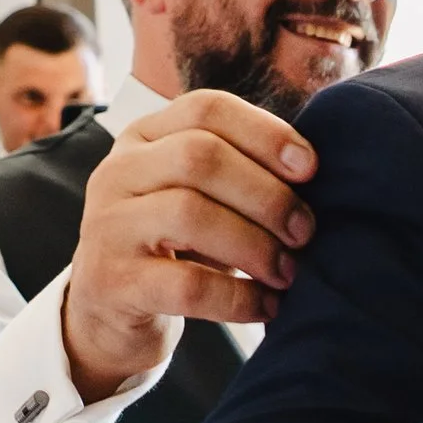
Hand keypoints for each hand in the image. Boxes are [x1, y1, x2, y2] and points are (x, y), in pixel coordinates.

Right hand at [64, 90, 318, 403]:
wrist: (109, 312)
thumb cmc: (174, 245)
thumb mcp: (200, 195)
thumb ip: (241, 172)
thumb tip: (314, 171)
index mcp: (144, 137)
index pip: (206, 109)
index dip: (265, 132)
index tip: (311, 169)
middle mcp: (117, 172)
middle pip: (199, 157)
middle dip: (266, 194)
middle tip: (304, 231)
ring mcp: (108, 226)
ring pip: (190, 215)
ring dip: (256, 245)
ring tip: (288, 272)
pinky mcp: (112, 283)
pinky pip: (186, 285)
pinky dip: (238, 297)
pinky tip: (266, 306)